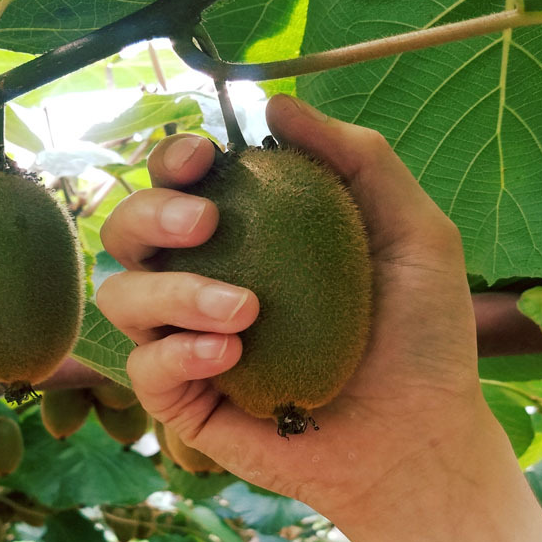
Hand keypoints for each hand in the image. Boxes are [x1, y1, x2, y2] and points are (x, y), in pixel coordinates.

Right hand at [97, 94, 484, 525]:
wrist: (418, 436)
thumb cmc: (420, 340)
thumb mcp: (412, 233)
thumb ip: (357, 160)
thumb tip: (276, 105)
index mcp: (249, 245)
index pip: (181, 190)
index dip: (174, 164)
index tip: (205, 158)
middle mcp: (207, 289)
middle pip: (130, 236)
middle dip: (150, 216)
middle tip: (205, 225)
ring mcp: (190, 348)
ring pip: (122, 299)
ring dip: (170, 293)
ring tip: (245, 310)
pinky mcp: (187, 405)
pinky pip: (145, 371)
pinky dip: (177, 355)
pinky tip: (230, 356)